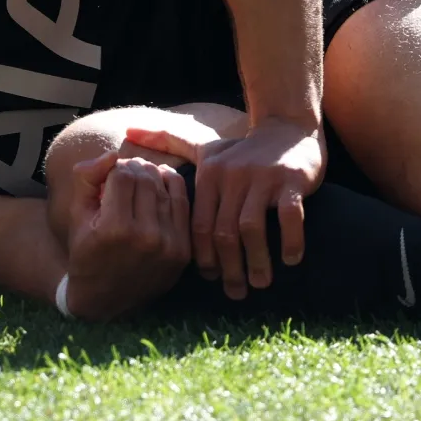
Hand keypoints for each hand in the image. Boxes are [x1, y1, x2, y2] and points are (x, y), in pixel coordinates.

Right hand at [62, 153, 191, 320]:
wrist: (104, 299)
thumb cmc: (86, 253)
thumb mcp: (76, 216)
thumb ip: (87, 179)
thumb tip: (112, 154)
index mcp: (115, 229)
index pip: (122, 174)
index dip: (113, 168)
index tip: (107, 176)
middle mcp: (146, 237)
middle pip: (145, 178)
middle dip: (132, 169)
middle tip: (123, 174)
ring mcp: (168, 245)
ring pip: (165, 187)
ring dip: (151, 176)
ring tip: (138, 179)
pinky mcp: (183, 251)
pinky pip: (182, 203)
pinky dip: (171, 187)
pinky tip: (158, 184)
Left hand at [126, 117, 324, 299]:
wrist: (288, 127)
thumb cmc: (243, 150)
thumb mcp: (206, 147)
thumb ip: (168, 141)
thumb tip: (129, 129)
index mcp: (209, 174)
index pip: (199, 225)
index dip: (204, 256)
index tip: (212, 278)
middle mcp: (232, 175)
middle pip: (223, 231)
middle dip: (229, 268)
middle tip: (236, 292)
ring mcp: (263, 177)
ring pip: (251, 227)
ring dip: (256, 261)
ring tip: (261, 283)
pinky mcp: (291, 179)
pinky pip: (289, 216)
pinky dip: (289, 241)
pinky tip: (290, 260)